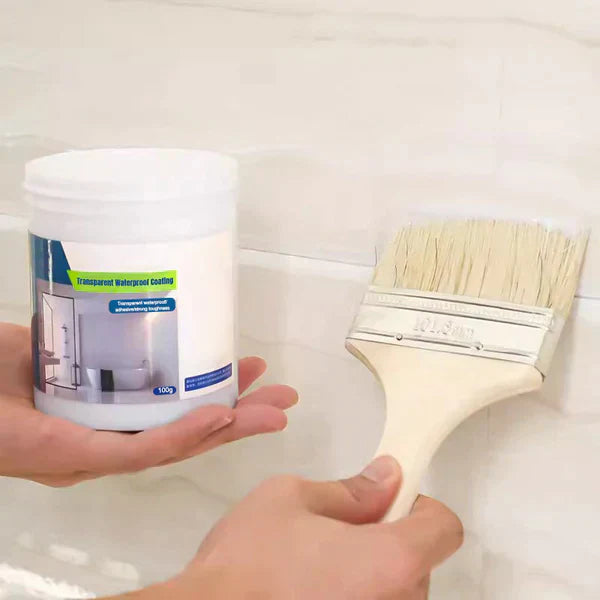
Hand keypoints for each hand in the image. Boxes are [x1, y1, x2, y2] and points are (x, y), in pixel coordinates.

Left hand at [0, 323, 296, 485]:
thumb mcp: (56, 343)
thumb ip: (93, 333)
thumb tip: (131, 301)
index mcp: (108, 417)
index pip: (174, 413)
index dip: (217, 394)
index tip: (250, 370)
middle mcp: (110, 440)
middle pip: (187, 433)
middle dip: (241, 417)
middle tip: (284, 399)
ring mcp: (97, 454)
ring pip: (177, 446)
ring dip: (230, 428)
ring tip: (273, 412)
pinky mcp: (79, 458)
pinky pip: (142, 451)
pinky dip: (185, 434)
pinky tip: (220, 418)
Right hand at [140, 456, 462, 599]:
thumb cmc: (245, 565)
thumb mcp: (291, 498)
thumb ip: (349, 489)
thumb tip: (385, 479)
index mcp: (389, 561)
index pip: (444, 527)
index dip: (420, 504)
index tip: (392, 499)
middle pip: (421, 561)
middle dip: (389, 537)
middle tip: (343, 528)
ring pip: (396, 589)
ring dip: (372, 570)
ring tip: (320, 563)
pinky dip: (356, 593)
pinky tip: (313, 588)